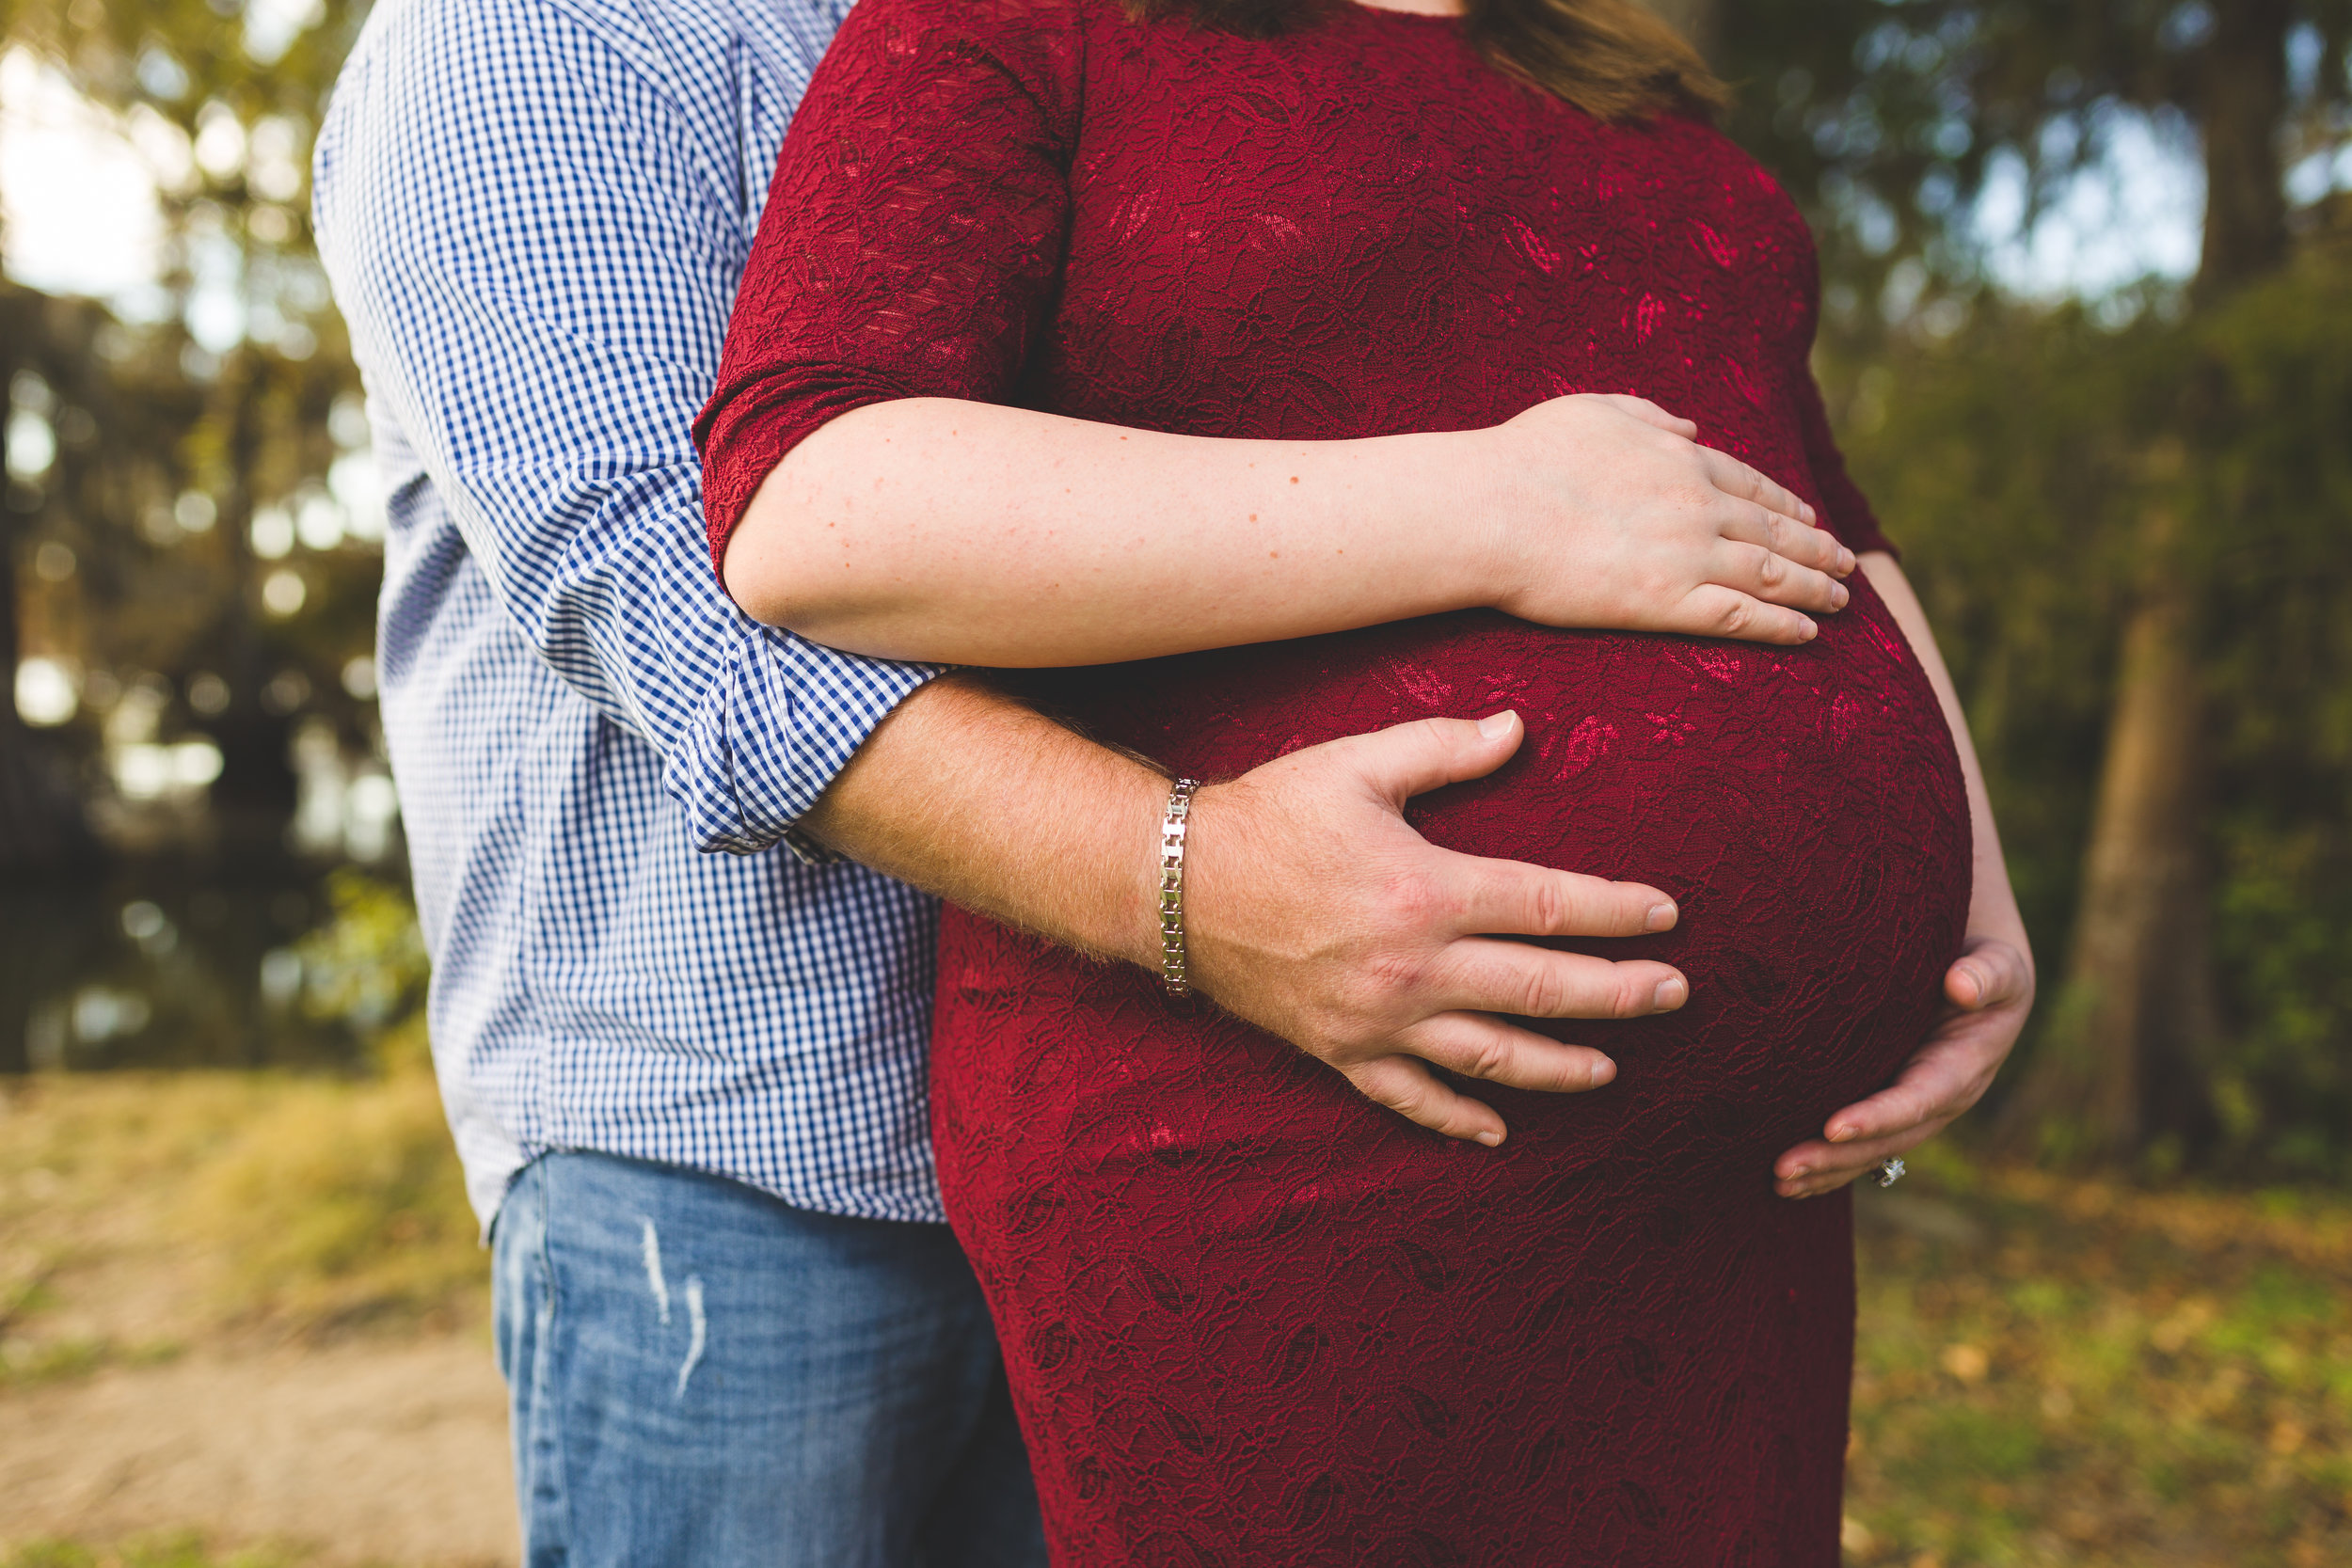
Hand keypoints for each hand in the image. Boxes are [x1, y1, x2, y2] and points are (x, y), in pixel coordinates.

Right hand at [1184, 710, 1688, 1146]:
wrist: (1170, 888)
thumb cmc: (1267, 818)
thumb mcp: (1356, 765)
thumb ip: (1444, 748)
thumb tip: (1519, 728)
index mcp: (1426, 890)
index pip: (1549, 905)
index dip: (1615, 912)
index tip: (1666, 916)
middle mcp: (1413, 968)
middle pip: (1541, 990)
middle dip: (1618, 995)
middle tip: (1674, 995)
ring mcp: (1379, 1021)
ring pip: (1493, 1058)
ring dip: (1562, 1067)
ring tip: (1613, 1069)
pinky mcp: (1342, 1052)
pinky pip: (1411, 1099)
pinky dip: (1458, 1119)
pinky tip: (1498, 1132)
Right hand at [1477, 393, 1854, 645]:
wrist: (1492, 508)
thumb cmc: (1525, 457)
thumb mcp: (1592, 411)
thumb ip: (1647, 416)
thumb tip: (1688, 427)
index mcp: (1680, 458)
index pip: (1753, 484)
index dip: (1789, 505)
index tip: (1812, 519)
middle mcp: (1698, 506)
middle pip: (1776, 532)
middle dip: (1819, 549)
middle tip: (1848, 565)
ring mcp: (1687, 556)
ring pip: (1772, 575)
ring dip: (1815, 589)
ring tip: (1843, 601)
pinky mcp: (1666, 603)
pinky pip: (1741, 617)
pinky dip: (1782, 625)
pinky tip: (1808, 633)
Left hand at [1771, 935, 2035, 1197]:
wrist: (1984, 980)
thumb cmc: (1987, 967)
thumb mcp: (1999, 966)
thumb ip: (1988, 975)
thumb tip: (1962, 986)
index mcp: (1963, 1069)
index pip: (1918, 1099)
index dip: (1878, 1117)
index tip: (1833, 1128)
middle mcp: (1939, 1100)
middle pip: (1887, 1139)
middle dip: (1838, 1157)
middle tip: (1784, 1169)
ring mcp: (1915, 1111)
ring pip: (1871, 1151)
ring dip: (1825, 1170)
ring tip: (1777, 1184)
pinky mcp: (1893, 1108)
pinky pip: (1862, 1145)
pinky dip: (1829, 1165)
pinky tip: (1791, 1183)